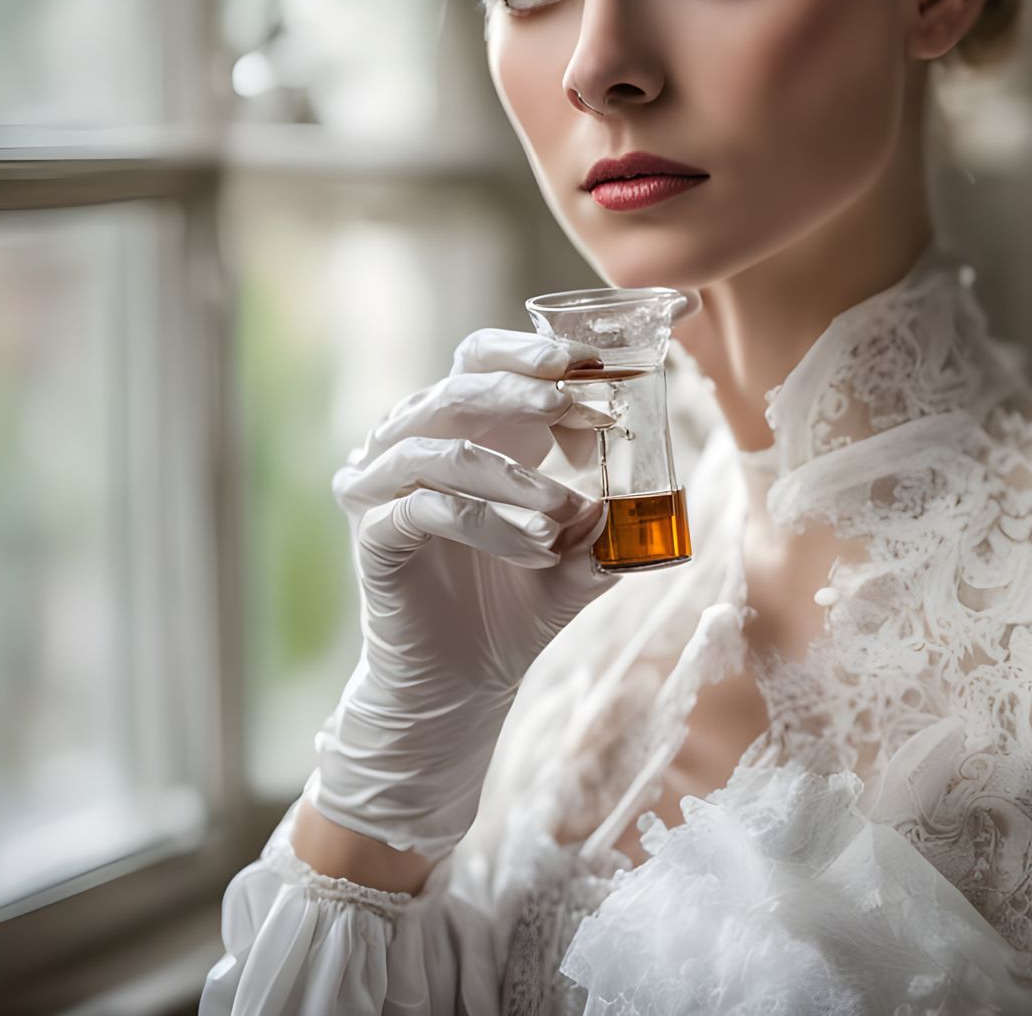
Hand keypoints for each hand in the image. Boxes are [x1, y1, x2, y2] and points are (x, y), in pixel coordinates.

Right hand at [305, 327, 617, 862]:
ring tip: (568, 511)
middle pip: (461, 380)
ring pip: (444, 448)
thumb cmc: (516, 602)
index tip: (604, 362)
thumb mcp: (581, 557)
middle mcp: (419, 441)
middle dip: (527, 386)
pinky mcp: (374, 533)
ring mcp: (387, 485)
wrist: (462, 683)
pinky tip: (537, 550)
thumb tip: (657, 496)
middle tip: (580, 403)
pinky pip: (427, 508)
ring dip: (515, 475)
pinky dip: (489, 525)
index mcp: (469, 428)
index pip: (490, 357)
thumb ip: (612, 522)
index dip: (541, 350)